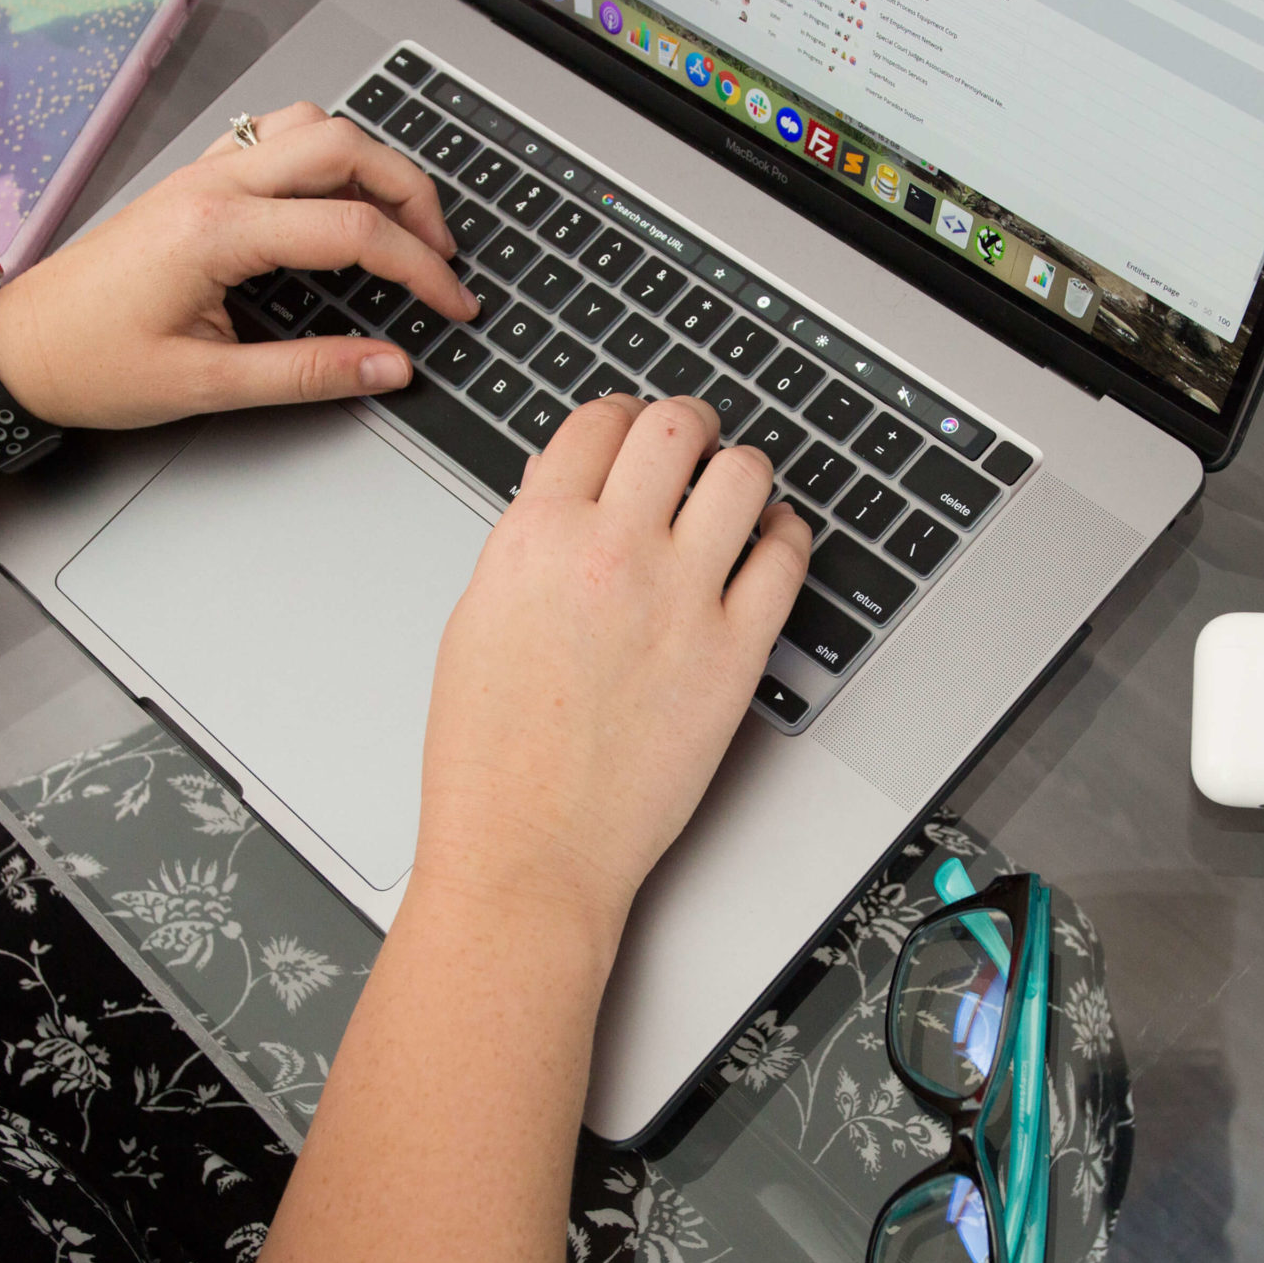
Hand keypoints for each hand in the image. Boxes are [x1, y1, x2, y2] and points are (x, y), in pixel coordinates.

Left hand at [0, 103, 477, 429]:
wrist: (15, 349)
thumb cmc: (90, 365)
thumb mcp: (207, 386)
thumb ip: (307, 373)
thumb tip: (389, 368)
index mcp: (216, 231)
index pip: (352, 231)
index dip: (420, 268)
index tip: (453, 304)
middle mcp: (212, 184)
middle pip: (345, 147)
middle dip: (412, 194)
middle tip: (442, 253)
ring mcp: (201, 173)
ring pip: (312, 126)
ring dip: (370, 164)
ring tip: (400, 223)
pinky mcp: (193, 180)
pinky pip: (275, 138)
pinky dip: (326, 158)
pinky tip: (338, 203)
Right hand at [411, 396, 811, 969]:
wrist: (530, 847)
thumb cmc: (490, 757)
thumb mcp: (477, 620)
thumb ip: (527, 545)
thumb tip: (561, 492)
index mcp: (536, 536)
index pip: (595, 423)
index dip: (619, 415)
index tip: (631, 428)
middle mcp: (612, 552)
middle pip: (674, 428)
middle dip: (688, 424)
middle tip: (693, 442)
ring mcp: (682, 599)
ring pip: (743, 475)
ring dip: (741, 470)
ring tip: (736, 489)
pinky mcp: (737, 653)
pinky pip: (786, 559)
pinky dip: (785, 536)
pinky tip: (772, 542)